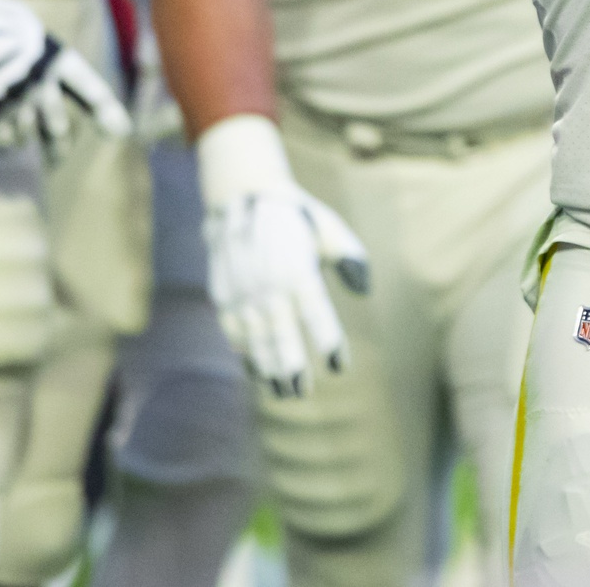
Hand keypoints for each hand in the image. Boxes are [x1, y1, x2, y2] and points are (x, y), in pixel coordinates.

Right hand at [0, 0, 131, 155]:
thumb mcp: (27, 27)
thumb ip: (45, 55)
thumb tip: (57, 81)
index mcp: (52, 56)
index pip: (89, 90)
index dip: (107, 112)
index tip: (119, 132)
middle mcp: (35, 81)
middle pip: (58, 128)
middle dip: (60, 145)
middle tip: (60, 155)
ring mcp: (7, 97)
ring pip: (26, 137)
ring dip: (25, 138)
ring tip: (19, 132)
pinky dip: (2, 140)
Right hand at [197, 114, 370, 396]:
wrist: (244, 198)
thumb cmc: (298, 219)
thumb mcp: (329, 230)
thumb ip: (350, 258)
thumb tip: (364, 291)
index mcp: (298, 270)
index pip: (316, 316)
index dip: (328, 343)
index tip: (338, 365)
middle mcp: (269, 285)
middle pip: (281, 336)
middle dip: (291, 368)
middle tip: (302, 391)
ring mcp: (243, 293)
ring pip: (256, 340)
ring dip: (268, 368)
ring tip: (283, 391)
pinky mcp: (225, 296)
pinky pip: (235, 333)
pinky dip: (246, 354)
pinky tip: (258, 372)